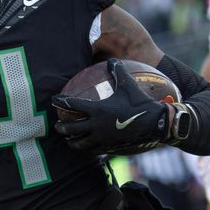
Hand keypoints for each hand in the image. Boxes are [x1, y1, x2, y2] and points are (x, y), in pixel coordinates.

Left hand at [52, 58, 168, 152]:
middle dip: (61, 128)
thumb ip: (117, 71)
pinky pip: (94, 149)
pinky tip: (86, 147)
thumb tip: (111, 60)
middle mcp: (96, 125)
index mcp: (98, 109)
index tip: (54, 100)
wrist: (154, 123)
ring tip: (68, 140)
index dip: (61, 102)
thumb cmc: (140, 102)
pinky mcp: (110, 146)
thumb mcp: (128, 84)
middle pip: (71, 129)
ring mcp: (102, 138)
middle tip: (57, 126)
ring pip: (80, 143)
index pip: (73, 105)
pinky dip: (87, 148)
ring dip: (72, 142)